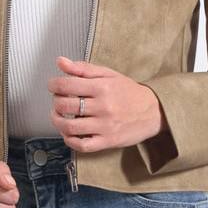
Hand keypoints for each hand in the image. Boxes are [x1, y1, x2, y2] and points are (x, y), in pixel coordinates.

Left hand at [47, 56, 167, 152]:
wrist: (154, 111)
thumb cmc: (129, 92)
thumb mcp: (108, 74)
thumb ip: (82, 68)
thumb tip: (60, 62)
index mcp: (102, 87)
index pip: (66, 85)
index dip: (54, 85)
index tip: (53, 86)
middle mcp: (102, 107)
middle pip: (65, 106)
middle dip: (56, 102)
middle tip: (58, 101)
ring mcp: (104, 126)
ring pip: (69, 127)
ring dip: (58, 122)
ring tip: (59, 117)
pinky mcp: (107, 141)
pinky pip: (82, 145)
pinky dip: (70, 140)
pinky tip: (69, 133)